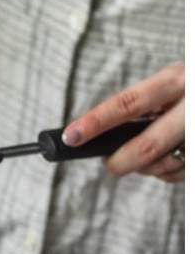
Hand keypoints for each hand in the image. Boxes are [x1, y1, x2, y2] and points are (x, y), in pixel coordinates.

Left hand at [63, 63, 183, 181]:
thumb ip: (145, 104)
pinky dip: (168, 173)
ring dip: (146, 168)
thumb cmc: (193, 87)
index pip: (128, 103)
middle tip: (109, 164)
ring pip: (166, 164)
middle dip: (120, 161)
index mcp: (177, 80)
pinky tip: (169, 160)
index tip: (71, 135)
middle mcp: (192, 106)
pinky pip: (181, 173)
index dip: (96, 122)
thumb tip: (100, 133)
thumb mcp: (174, 81)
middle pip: (147, 145)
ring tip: (143, 158)